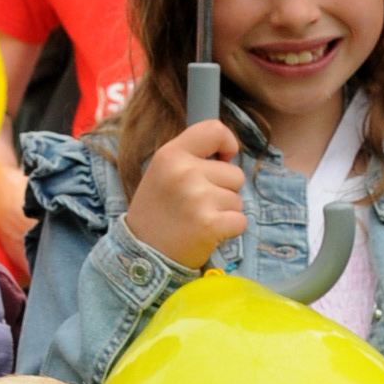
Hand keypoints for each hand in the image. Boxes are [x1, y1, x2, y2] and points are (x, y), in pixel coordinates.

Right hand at [121, 119, 248, 270]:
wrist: (142, 254)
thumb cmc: (157, 213)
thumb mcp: (162, 173)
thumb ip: (190, 157)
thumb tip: (228, 153)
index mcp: (171, 154)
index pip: (214, 130)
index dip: (227, 144)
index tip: (224, 159)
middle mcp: (184, 172)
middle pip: (234, 173)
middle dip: (224, 190)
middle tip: (197, 205)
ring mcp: (198, 198)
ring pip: (238, 199)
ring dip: (225, 212)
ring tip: (198, 220)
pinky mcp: (210, 224)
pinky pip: (241, 220)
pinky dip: (230, 230)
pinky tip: (207, 234)